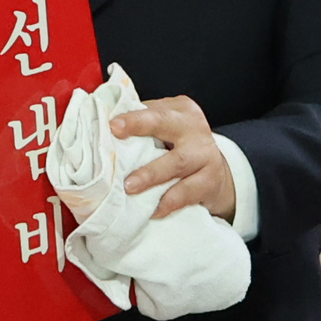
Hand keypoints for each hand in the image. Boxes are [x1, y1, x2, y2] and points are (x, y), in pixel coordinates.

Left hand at [113, 95, 236, 218]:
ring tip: (130, 186)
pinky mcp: (210, 180)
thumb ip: (143, 128)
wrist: (219, 175)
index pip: (153, 110)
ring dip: (151, 174)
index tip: (112, 124)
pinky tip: (154, 210)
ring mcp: (205, 154)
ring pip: (176, 162)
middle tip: (116, 136)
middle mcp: (194, 128)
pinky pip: (187, 192)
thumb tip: (101, 134)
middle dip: (140, 127)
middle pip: (166, 124)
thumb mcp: (168, 131)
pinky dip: (169, 202)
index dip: (132, 116)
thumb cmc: (182, 149)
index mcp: (180, 110)